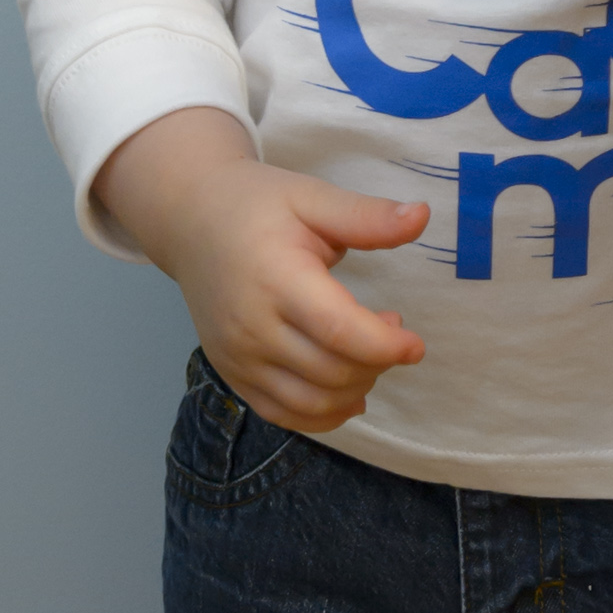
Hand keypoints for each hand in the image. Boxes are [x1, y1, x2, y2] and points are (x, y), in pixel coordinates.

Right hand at [95, 108, 428, 432]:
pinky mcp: (231, 373)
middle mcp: (252, 326)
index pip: (339, 333)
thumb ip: (367, 217)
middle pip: (330, 372)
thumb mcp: (313, 197)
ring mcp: (237, 356)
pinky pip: (282, 414)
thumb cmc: (257, 205)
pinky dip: (322, 416)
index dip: (386, 346)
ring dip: (354, 389)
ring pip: (309, 402)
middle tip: (391, 328)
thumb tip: (422, 217)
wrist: (190, 220)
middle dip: (376, 363)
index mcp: (276, 279)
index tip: (415, 344)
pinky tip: (347, 392)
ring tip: (370, 354)